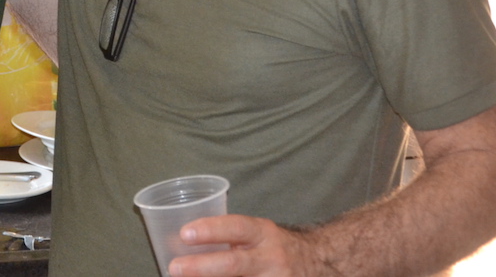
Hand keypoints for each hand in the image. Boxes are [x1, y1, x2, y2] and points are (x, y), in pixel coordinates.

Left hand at [167, 215, 317, 276]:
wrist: (321, 263)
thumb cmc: (276, 247)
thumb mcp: (258, 235)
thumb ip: (230, 238)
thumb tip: (179, 243)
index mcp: (263, 234)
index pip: (235, 227)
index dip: (210, 230)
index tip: (185, 234)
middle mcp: (271, 259)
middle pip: (234, 265)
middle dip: (201, 267)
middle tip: (174, 268)